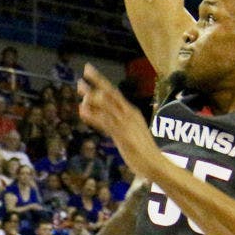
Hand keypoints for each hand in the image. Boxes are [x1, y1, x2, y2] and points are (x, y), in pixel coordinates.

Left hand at [78, 63, 165, 179]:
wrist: (155, 163)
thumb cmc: (141, 150)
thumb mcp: (127, 132)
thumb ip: (113, 125)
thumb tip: (100, 119)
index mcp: (131, 112)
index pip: (114, 93)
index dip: (101, 81)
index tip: (89, 71)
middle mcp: (128, 113)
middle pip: (111, 93)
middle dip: (98, 81)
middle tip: (85, 70)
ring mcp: (125, 123)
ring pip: (107, 105)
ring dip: (92, 95)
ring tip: (80, 86)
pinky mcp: (122, 134)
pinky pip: (106, 122)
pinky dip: (93, 115)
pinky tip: (82, 110)